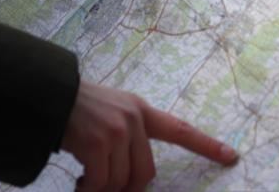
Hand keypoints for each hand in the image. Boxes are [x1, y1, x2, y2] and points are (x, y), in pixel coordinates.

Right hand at [62, 80, 237, 191]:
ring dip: (102, 190)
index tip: (231, 156)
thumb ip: (128, 137)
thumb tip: (131, 178)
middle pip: (146, 173)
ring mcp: (117, 130)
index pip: (180, 130)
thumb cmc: (76, 110)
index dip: (207, 145)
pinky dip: (89, 189)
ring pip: (122, 181)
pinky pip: (101, 183)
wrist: (47, 96)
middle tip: (107, 190)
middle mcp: (134, 118)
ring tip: (86, 182)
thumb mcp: (111, 113)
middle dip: (128, 189)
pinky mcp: (99, 142)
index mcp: (141, 110)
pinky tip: (78, 182)